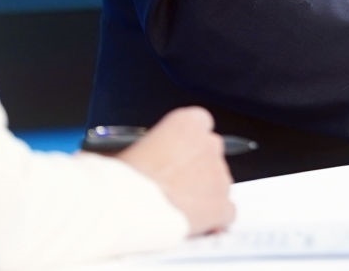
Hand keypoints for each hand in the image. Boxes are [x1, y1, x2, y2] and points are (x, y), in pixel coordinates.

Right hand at [118, 106, 234, 235]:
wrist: (125, 207)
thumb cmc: (122, 177)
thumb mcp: (128, 149)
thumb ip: (148, 148)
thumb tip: (142, 158)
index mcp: (188, 122)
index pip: (200, 124)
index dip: (188, 145)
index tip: (177, 158)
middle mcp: (210, 143)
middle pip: (211, 154)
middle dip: (197, 170)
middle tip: (175, 187)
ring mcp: (219, 175)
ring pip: (219, 184)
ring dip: (205, 195)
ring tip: (178, 210)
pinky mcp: (221, 205)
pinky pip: (226, 212)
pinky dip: (215, 220)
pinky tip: (197, 226)